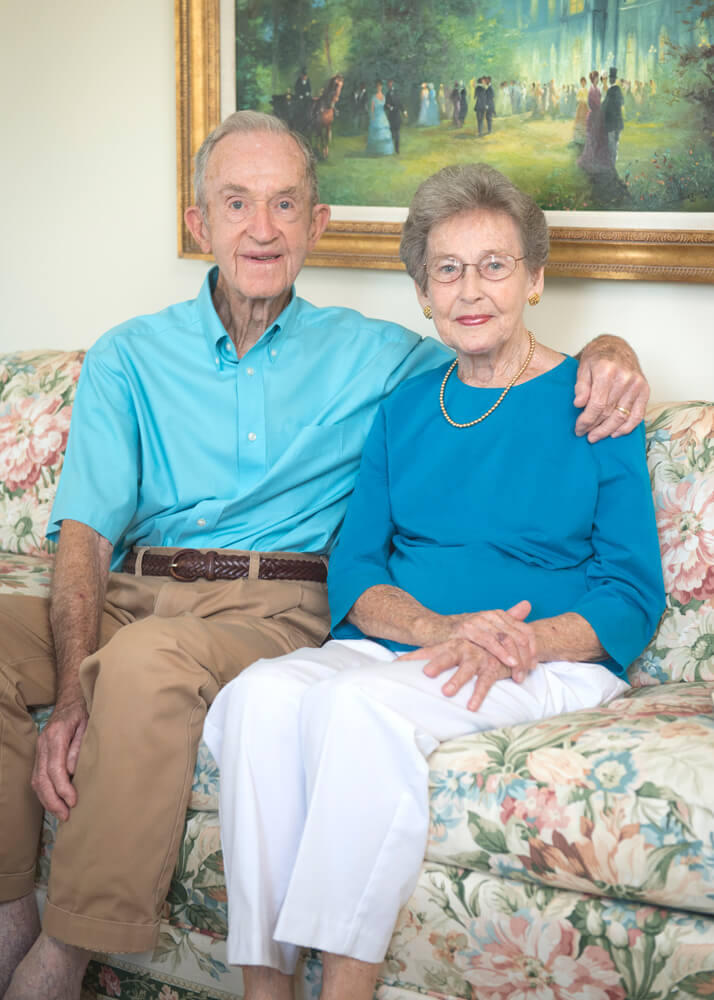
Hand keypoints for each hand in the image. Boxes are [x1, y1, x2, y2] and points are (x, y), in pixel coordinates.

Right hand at [31, 698, 87, 820]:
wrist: (71, 698)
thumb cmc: (84, 711)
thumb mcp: (88, 725)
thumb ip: (80, 747)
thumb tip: (72, 771)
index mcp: (56, 736)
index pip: (55, 768)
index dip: (62, 788)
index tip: (73, 801)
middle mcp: (43, 744)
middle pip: (42, 778)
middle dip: (53, 800)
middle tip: (66, 816)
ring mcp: (39, 749)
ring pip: (36, 780)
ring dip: (47, 800)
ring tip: (61, 814)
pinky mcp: (40, 754)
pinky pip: (38, 777)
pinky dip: (44, 792)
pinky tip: (54, 802)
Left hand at [400, 639, 512, 711]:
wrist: (506, 643)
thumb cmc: (474, 650)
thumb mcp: (455, 651)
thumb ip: (434, 658)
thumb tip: (405, 666)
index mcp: (450, 645)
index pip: (428, 650)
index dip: (412, 656)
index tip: (396, 663)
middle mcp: (463, 649)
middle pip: (447, 655)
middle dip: (437, 663)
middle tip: (426, 673)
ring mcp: (478, 657)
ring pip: (466, 669)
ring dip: (457, 680)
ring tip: (446, 692)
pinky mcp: (493, 667)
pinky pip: (485, 682)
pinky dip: (479, 694)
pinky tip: (471, 707)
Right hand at [451, 600, 535, 678]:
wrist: (435, 629)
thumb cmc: (464, 633)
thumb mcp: (488, 628)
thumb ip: (509, 618)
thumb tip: (528, 604)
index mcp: (499, 615)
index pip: (525, 630)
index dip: (533, 649)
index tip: (533, 666)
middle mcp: (491, 615)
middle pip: (519, 636)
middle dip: (526, 657)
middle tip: (526, 674)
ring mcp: (480, 620)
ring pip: (507, 639)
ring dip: (516, 658)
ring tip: (519, 674)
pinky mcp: (468, 629)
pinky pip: (490, 641)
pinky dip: (502, 652)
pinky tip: (510, 662)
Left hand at [574, 335, 649, 441]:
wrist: (616, 347)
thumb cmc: (597, 358)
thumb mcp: (583, 367)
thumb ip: (581, 386)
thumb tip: (579, 404)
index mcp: (607, 371)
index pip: (597, 405)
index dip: (586, 420)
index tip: (578, 428)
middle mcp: (625, 378)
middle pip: (609, 412)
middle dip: (595, 427)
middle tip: (585, 435)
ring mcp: (637, 385)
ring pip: (622, 416)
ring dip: (608, 430)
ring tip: (596, 436)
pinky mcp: (645, 390)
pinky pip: (638, 415)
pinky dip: (627, 427)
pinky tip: (615, 433)